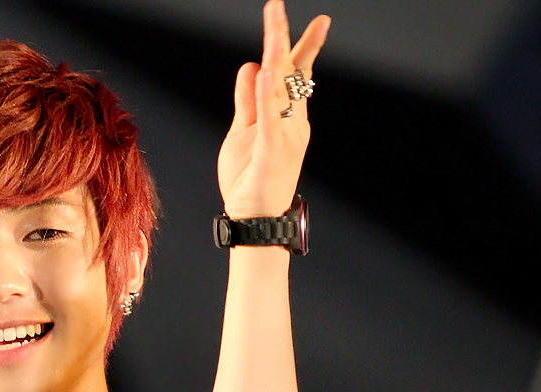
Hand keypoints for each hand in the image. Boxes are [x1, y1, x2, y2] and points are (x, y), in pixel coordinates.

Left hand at [218, 0, 329, 219]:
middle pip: (291, 72)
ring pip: (282, 86)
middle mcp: (291, 122)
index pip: (291, 74)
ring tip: (273, 24)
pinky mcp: (275, 150)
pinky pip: (272, 115)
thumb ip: (247, 100)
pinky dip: (268, 91)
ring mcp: (285, 135)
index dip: (294, 44)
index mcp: (285, 117)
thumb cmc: (250, 181)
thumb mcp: (242, 132)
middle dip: (285, 38)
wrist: (255, 220)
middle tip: (278, 7)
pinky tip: (266, 67)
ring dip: (277, 52)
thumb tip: (251, 65)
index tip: (299, 18)